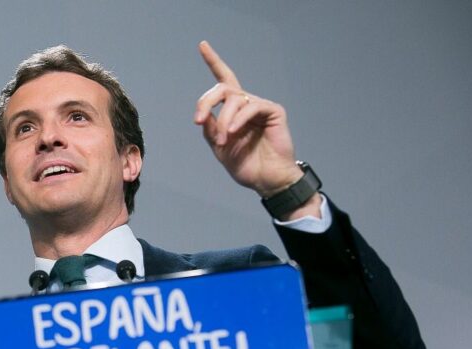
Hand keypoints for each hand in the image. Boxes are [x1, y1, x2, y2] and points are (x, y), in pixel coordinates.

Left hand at [194, 41, 302, 198]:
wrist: (267, 180)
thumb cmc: (246, 165)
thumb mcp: (220, 148)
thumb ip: (210, 129)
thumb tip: (202, 114)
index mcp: (233, 111)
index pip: (222, 81)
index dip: (213, 61)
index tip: (202, 45)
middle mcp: (246, 104)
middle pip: (222, 87)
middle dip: (205, 102)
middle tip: (198, 121)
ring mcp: (260, 106)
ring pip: (233, 99)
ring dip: (222, 121)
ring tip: (224, 141)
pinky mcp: (273, 111)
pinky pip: (251, 106)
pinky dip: (238, 119)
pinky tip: (233, 132)